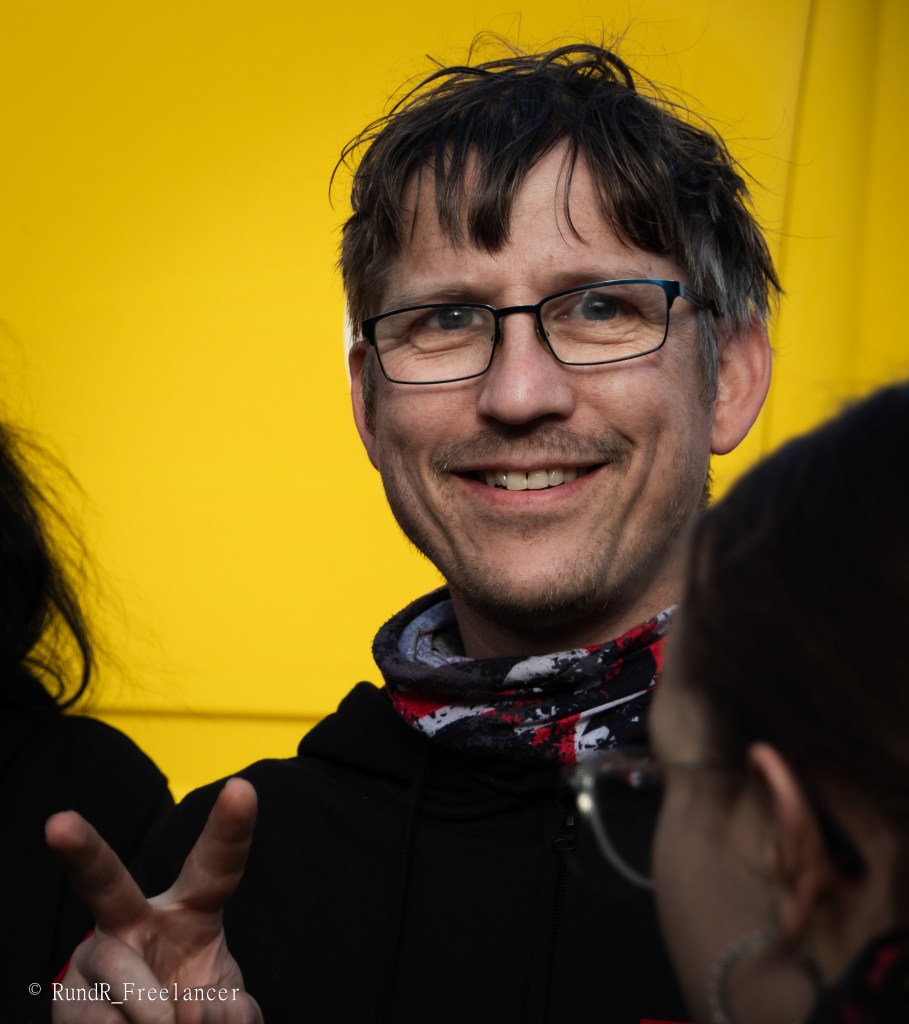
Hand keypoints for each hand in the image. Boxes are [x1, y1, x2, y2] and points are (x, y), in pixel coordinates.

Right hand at [46, 777, 261, 1022]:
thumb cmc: (197, 1008)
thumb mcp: (229, 1007)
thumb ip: (233, 1010)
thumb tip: (195, 1009)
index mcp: (191, 908)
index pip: (216, 865)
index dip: (230, 829)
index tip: (242, 787)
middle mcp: (131, 920)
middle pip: (106, 882)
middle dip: (82, 850)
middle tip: (58, 824)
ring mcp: (92, 958)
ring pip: (122, 974)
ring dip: (156, 1012)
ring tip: (168, 1022)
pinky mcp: (64, 998)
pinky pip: (99, 1020)